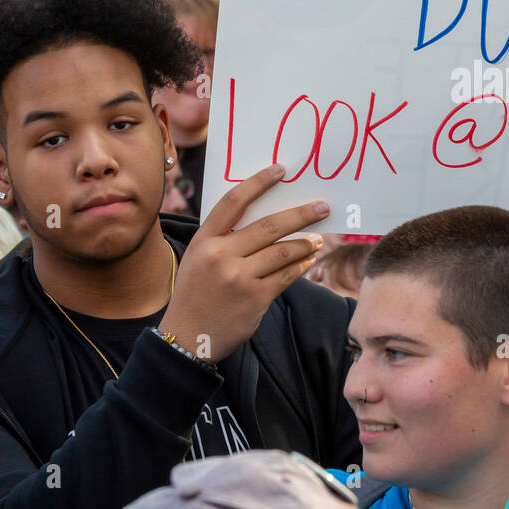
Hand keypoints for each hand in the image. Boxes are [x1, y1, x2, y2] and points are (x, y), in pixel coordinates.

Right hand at [159, 164, 327, 362]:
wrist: (187, 338)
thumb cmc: (197, 293)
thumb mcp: (199, 258)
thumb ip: (224, 237)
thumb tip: (266, 214)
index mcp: (204, 240)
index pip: (234, 202)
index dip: (259, 182)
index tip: (281, 170)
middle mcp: (220, 255)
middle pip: (268, 226)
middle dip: (300, 215)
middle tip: (322, 208)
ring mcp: (239, 277)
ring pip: (283, 251)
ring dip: (305, 243)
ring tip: (318, 238)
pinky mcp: (256, 298)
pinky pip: (287, 275)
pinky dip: (302, 265)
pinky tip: (309, 259)